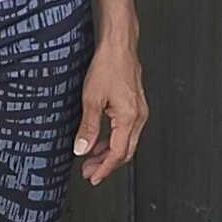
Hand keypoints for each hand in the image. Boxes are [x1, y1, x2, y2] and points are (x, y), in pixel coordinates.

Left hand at [74, 35, 146, 184]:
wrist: (119, 45)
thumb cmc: (109, 65)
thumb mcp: (92, 99)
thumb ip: (88, 127)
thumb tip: (82, 148)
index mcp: (129, 118)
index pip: (118, 153)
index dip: (104, 168)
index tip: (92, 177)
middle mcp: (138, 117)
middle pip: (124, 151)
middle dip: (106, 164)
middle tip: (89, 172)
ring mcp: (138, 111)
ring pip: (126, 142)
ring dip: (108, 152)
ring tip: (91, 159)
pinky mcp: (135, 105)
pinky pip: (126, 130)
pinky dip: (113, 139)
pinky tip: (100, 140)